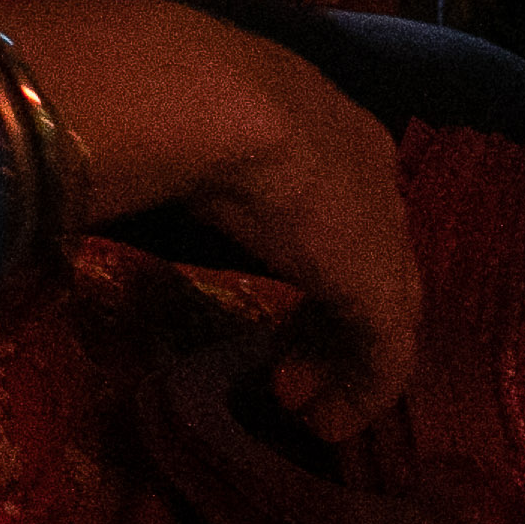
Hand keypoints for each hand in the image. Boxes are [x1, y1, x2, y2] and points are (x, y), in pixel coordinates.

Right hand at [167, 50, 420, 441]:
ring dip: (338, 362)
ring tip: (297, 403)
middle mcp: (375, 181)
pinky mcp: (381, 291)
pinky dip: (358, 396)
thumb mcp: (199, 125)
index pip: (344, 207)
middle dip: (327, 319)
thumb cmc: (184, 100)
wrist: (216, 104)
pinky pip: (385, 359)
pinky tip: (324, 423)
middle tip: (285, 363)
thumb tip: (139, 164)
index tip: (275, 297)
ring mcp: (385, 237)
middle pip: (368, 262)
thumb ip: (195, 152)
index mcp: (336, 131)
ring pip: (381, 312)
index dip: (312, 259)